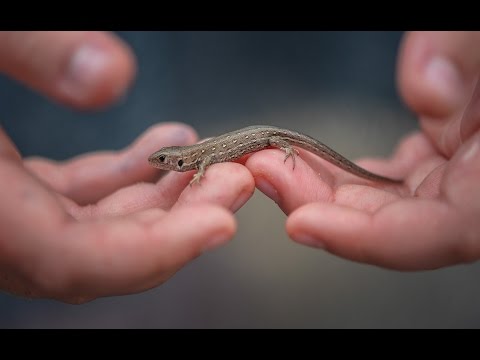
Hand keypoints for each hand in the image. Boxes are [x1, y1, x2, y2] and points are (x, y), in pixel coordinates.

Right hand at [0, 32, 254, 302]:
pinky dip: (123, 180)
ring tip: (212, 160)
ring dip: (159, 200)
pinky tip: (163, 150)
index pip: (74, 264)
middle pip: (98, 253)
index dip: (155, 254)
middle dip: (178, 221)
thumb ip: (26, 49)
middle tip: (237, 178)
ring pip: (91, 229)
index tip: (224, 225)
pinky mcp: (3, 188)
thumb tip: (113, 75)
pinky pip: (73, 200)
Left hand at [246, 31, 479, 270]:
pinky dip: (340, 171)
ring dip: (318, 185)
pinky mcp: (440, 158)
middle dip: (317, 203)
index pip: (436, 236)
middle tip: (262, 169)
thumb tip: (428, 90)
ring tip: (270, 157)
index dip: (366, 240)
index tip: (301, 223)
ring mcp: (457, 178)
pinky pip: (384, 178)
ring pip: (378, 202)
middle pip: (389, 222)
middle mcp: (476, 191)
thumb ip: (475, 56)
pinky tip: (305, 155)